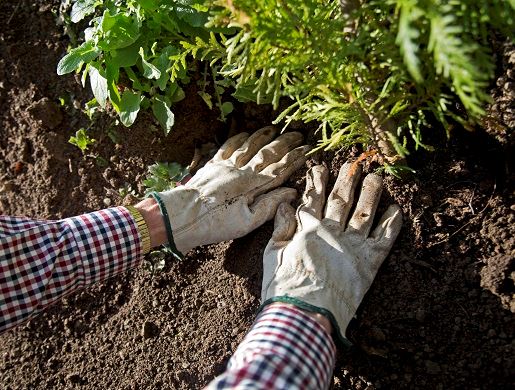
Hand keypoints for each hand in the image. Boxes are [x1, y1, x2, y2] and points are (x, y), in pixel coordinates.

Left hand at [151, 126, 309, 254]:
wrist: (182, 215)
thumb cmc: (215, 223)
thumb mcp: (247, 223)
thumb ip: (269, 206)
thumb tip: (291, 192)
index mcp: (253, 186)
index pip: (280, 168)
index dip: (295, 157)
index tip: (308, 148)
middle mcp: (242, 170)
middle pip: (268, 152)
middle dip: (285, 142)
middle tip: (298, 133)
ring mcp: (227, 164)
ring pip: (250, 144)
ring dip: (264, 135)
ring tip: (275, 128)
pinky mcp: (213, 163)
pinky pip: (229, 145)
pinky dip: (239, 137)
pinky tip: (246, 133)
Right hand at [261, 163, 402, 343]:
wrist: (304, 316)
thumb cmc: (284, 288)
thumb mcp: (273, 255)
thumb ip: (280, 228)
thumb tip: (285, 205)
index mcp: (307, 229)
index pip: (312, 199)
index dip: (317, 181)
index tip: (320, 167)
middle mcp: (331, 232)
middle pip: (340, 200)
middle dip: (346, 180)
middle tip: (352, 164)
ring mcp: (352, 245)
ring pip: (364, 212)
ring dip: (370, 193)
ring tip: (376, 178)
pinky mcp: (369, 263)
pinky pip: (384, 238)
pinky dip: (392, 223)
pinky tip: (395, 209)